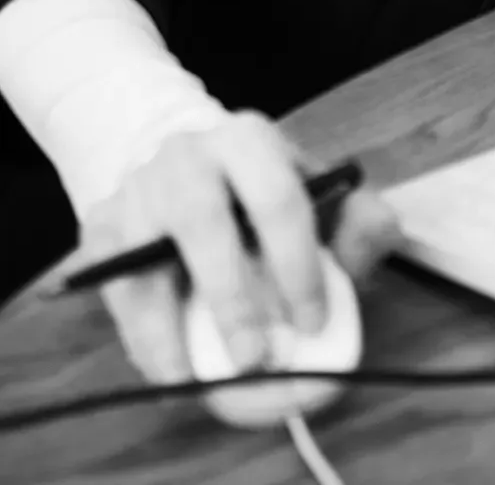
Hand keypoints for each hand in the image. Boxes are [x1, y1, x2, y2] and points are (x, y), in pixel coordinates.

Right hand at [74, 111, 400, 386]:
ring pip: (142, 263)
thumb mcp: (321, 189)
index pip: (278, 199)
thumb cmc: (264, 189)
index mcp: (249, 139)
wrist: (188, 164)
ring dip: (169, 330)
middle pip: (203, 223)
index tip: (311, 323)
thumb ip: (359, 217)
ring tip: (198, 379)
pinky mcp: (100, 227)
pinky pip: (114, 290)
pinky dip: (140, 336)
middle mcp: (187, 155)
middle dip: (232, 298)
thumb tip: (369, 250)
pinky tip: (169, 367)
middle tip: (255, 359)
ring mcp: (136, 189)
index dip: (297, 266)